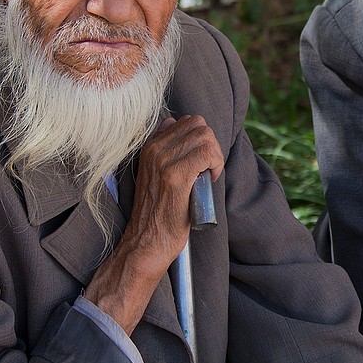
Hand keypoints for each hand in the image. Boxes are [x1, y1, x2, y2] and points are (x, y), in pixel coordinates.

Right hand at [83, 115, 224, 332]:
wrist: (146, 241)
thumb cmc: (157, 212)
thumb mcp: (156, 173)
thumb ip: (165, 147)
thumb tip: (174, 122)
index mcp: (151, 146)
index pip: (188, 121)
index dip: (202, 139)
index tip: (201, 161)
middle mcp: (155, 150)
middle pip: (199, 125)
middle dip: (212, 144)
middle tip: (209, 168)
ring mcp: (164, 162)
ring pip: (205, 137)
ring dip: (215, 154)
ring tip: (209, 174)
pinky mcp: (175, 177)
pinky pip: (207, 154)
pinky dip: (216, 164)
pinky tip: (211, 178)